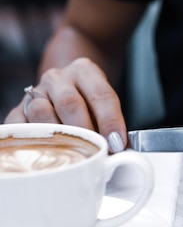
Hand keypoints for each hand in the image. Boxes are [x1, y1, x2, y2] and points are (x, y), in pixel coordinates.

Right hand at [3, 58, 127, 151]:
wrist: (64, 87)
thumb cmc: (89, 103)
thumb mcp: (105, 105)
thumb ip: (112, 125)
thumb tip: (120, 151)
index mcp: (85, 71)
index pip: (101, 95)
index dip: (110, 120)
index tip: (116, 143)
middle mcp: (58, 78)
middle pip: (69, 103)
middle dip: (85, 131)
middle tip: (96, 151)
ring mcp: (35, 92)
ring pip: (41, 113)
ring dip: (59, 137)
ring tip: (73, 155)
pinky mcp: (18, 109)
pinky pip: (19, 125)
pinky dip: (32, 140)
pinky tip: (47, 152)